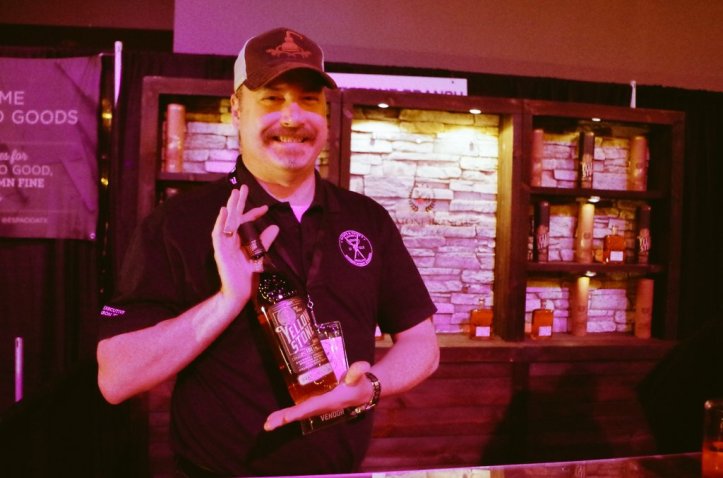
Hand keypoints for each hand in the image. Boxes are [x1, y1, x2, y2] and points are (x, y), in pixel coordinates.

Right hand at [212, 185, 277, 311]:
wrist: (239, 293)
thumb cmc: (247, 277)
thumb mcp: (260, 256)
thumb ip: (265, 242)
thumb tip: (275, 226)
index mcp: (239, 241)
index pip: (245, 223)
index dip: (254, 213)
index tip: (265, 207)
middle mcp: (230, 240)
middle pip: (234, 218)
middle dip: (239, 203)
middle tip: (243, 187)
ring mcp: (224, 245)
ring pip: (226, 223)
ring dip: (230, 208)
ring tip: (234, 194)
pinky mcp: (219, 252)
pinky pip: (218, 235)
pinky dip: (220, 223)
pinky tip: (223, 212)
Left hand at [263, 361, 375, 430]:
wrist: (362, 393)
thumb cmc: (359, 383)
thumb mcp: (360, 374)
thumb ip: (358, 370)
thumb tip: (357, 369)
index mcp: (330, 401)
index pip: (312, 407)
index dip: (298, 412)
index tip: (286, 418)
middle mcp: (322, 407)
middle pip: (300, 414)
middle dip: (284, 419)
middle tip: (268, 425)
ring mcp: (318, 407)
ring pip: (298, 414)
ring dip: (282, 419)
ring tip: (268, 424)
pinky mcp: (315, 405)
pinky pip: (299, 411)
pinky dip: (288, 414)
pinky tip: (277, 417)